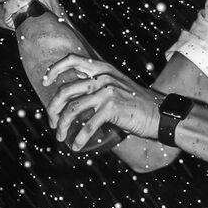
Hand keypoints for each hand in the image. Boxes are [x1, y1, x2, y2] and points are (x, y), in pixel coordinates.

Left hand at [44, 54, 160, 150]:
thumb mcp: (118, 87)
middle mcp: (103, 78)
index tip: (46, 81)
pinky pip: (87, 126)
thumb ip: (100, 87)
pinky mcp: (112, 108)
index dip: (56, 69)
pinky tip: (76, 146)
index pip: (73, 60)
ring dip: (62, 126)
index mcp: (103, 69)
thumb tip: (76, 98)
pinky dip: (79, 138)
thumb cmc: (138, 105)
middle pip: (65, 90)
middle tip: (52, 122)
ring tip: (60, 137)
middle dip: (52, 108)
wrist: (161, 114)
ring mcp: (107, 92)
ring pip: (72, 109)